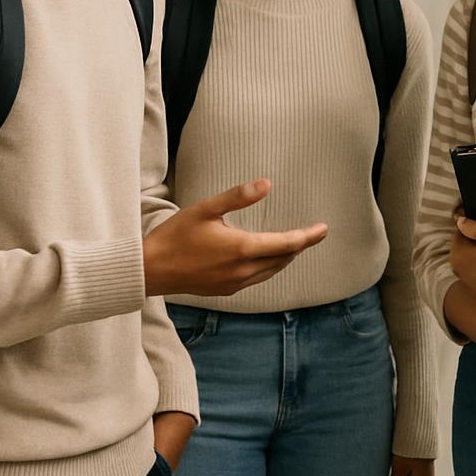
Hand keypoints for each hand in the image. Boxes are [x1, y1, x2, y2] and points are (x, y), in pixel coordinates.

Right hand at [144, 178, 326, 296]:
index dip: (308, 236)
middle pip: (283, 259)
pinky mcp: (226, 290)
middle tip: (313, 233)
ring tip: (295, 244)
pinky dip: (268, 267)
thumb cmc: (176, 235)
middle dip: (299, 246)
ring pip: (271, 271)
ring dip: (284, 257)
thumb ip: (238, 196)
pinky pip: (257, 279)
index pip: (287, 244)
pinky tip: (265, 258)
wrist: (151, 269)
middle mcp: (243, 270)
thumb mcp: (206, 208)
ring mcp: (234, 284)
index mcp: (242, 249)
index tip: (324, 229)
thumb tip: (267, 184)